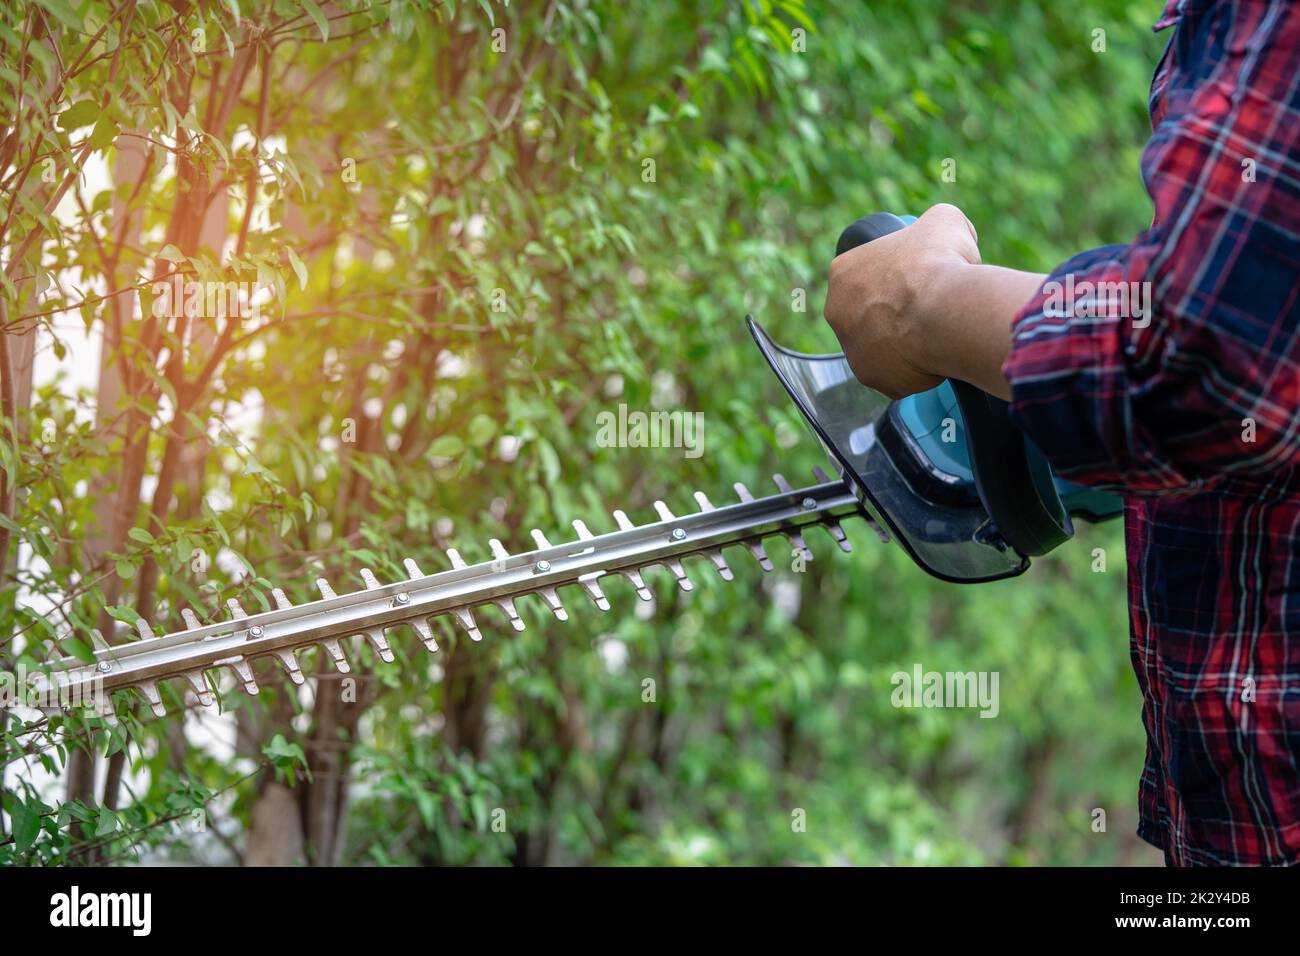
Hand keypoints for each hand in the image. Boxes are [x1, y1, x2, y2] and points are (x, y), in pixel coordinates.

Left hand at [823, 203, 980, 398]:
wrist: (947, 310)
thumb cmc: (939, 263)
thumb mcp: (943, 221)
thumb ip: (936, 223)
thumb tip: (944, 233)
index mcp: (843, 273)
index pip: (864, 275)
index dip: (893, 277)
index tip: (914, 280)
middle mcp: (837, 314)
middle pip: (868, 314)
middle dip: (892, 313)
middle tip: (924, 308)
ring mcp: (852, 350)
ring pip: (880, 347)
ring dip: (901, 343)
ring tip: (933, 333)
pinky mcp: (872, 377)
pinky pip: (894, 375)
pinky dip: (914, 369)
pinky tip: (933, 356)